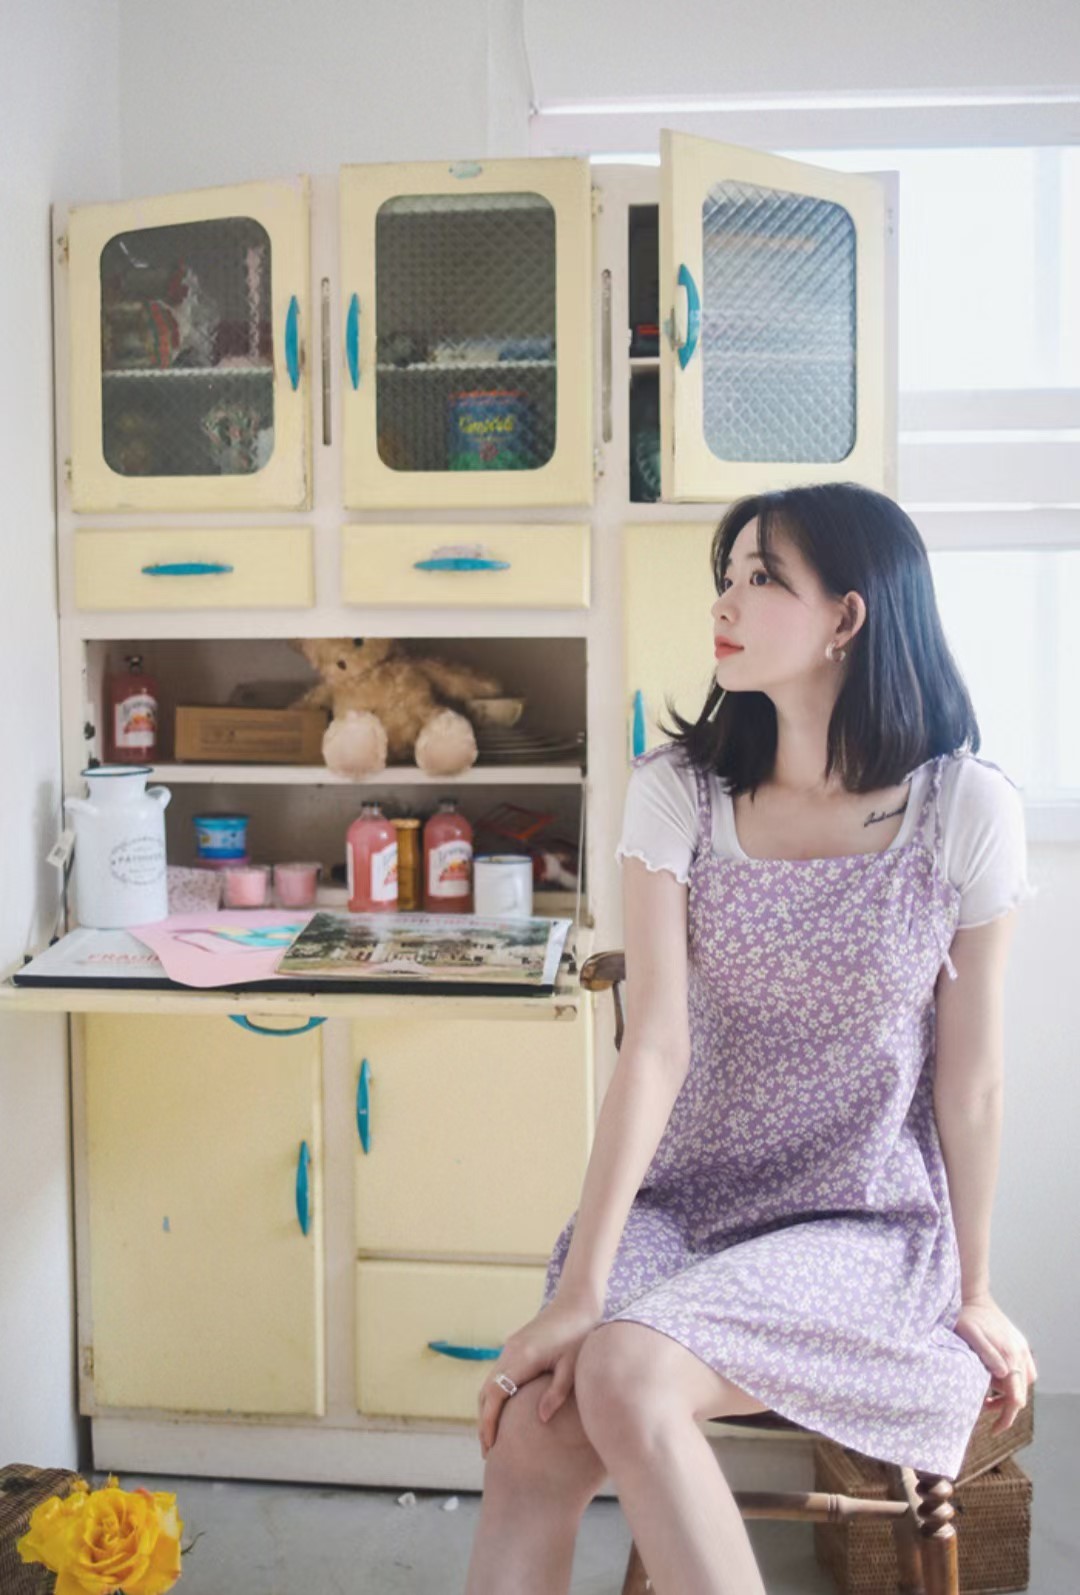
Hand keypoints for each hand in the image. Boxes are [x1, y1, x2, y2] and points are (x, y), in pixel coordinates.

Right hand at [476, 1294, 600, 1460]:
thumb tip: (541, 1419)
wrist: (577, 1302)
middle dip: (484, 1422)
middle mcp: (510, 1352)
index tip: (491, 1446)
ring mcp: (510, 1347)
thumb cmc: (580, 1335)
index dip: (489, 1422)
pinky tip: (503, 1411)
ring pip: (489, 1383)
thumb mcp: (573, 1367)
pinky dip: (494, 1396)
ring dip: (487, 1409)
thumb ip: (557, 1393)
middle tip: (489, 1452)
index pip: (495, 1395)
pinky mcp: (515, 1346)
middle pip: (486, 1392)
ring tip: (493, 1437)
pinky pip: (498, 1374)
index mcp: (522, 1358)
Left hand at [952, 1293, 1037, 1434]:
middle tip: (983, 1407)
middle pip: (1021, 1392)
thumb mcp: (970, 1335)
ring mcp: (1021, 1347)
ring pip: (1024, 1381)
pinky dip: (1012, 1379)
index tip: (994, 1429)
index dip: (1006, 1417)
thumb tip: (1002, 1376)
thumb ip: (987, 1355)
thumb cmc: (966, 1316)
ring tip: (987, 1393)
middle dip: (1005, 1406)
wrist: (971, 1294)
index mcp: (1009, 1354)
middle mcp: (1020, 1352)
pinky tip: (995, 1377)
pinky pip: (1023, 1368)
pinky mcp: (1017, 1343)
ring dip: (1009, 1392)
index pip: (1016, 1397)